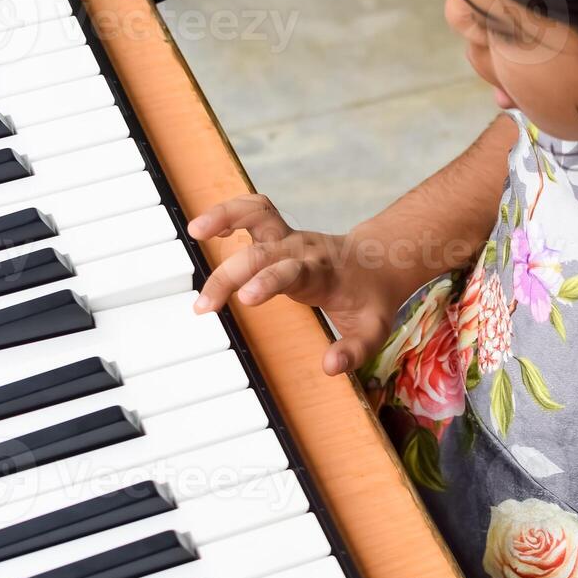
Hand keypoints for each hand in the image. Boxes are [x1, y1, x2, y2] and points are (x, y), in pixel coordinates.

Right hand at [188, 194, 399, 376]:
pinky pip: (255, 210)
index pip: (293, 272)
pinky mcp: (282, 232)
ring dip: (226, 216)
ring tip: (195, 231)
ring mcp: (292, 237)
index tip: (244, 298)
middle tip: (203, 305)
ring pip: (258, 215)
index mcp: (323, 274)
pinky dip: (230, 211)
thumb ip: (354, 351)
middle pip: (262, 252)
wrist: (382, 262)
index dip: (268, 281)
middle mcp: (304, 250)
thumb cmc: (371, 300)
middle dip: (230, 274)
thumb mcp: (374, 331)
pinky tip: (206, 226)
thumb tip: (330, 367)